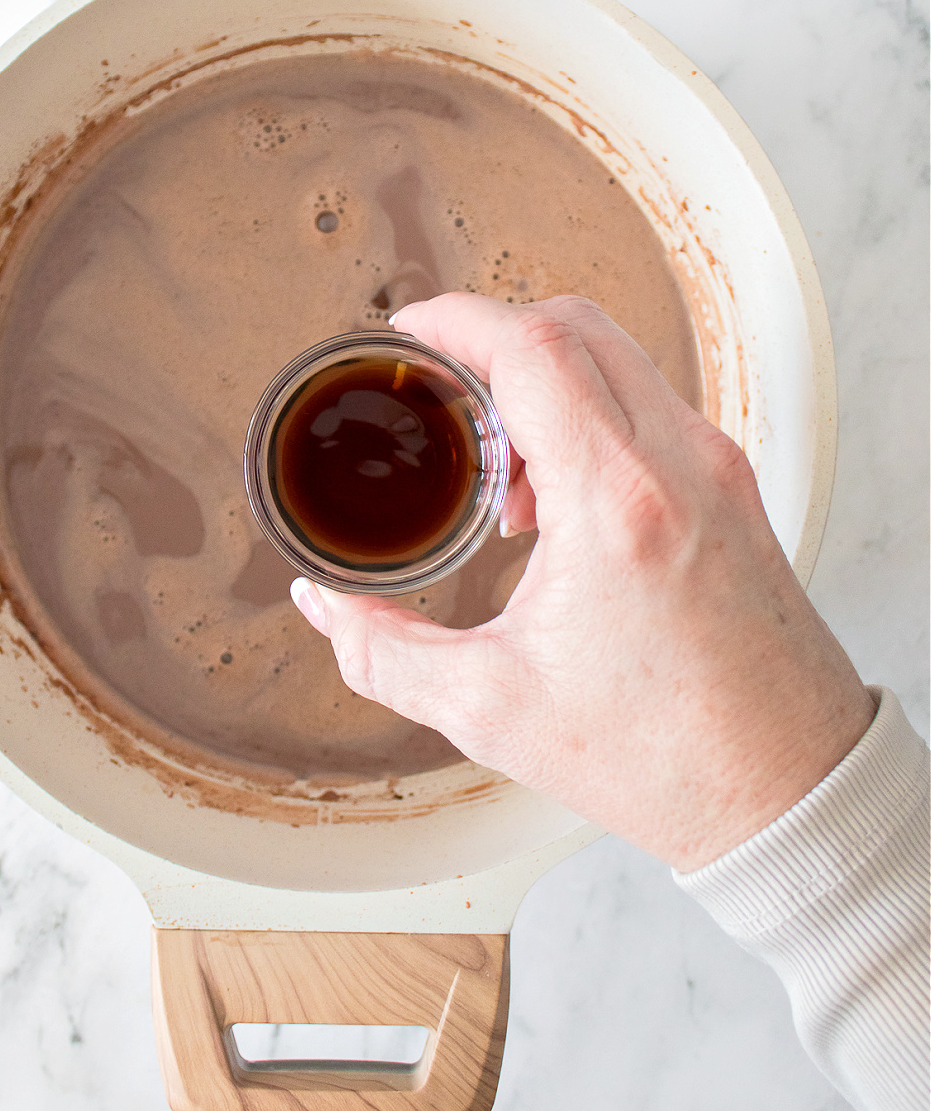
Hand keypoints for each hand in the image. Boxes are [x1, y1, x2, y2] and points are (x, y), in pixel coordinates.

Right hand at [290, 293, 875, 870]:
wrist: (789, 791)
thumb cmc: (662, 757)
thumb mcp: (490, 708)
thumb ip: (381, 650)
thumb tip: (322, 604)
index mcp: (616, 502)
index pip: (533, 345)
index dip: (455, 320)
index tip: (406, 336)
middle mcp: (678, 463)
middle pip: (574, 325)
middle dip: (491, 339)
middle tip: (437, 389)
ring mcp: (717, 468)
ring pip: (618, 357)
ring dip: (543, 380)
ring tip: (497, 470)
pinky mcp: (734, 489)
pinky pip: (649, 404)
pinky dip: (589, 413)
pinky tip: (554, 498)